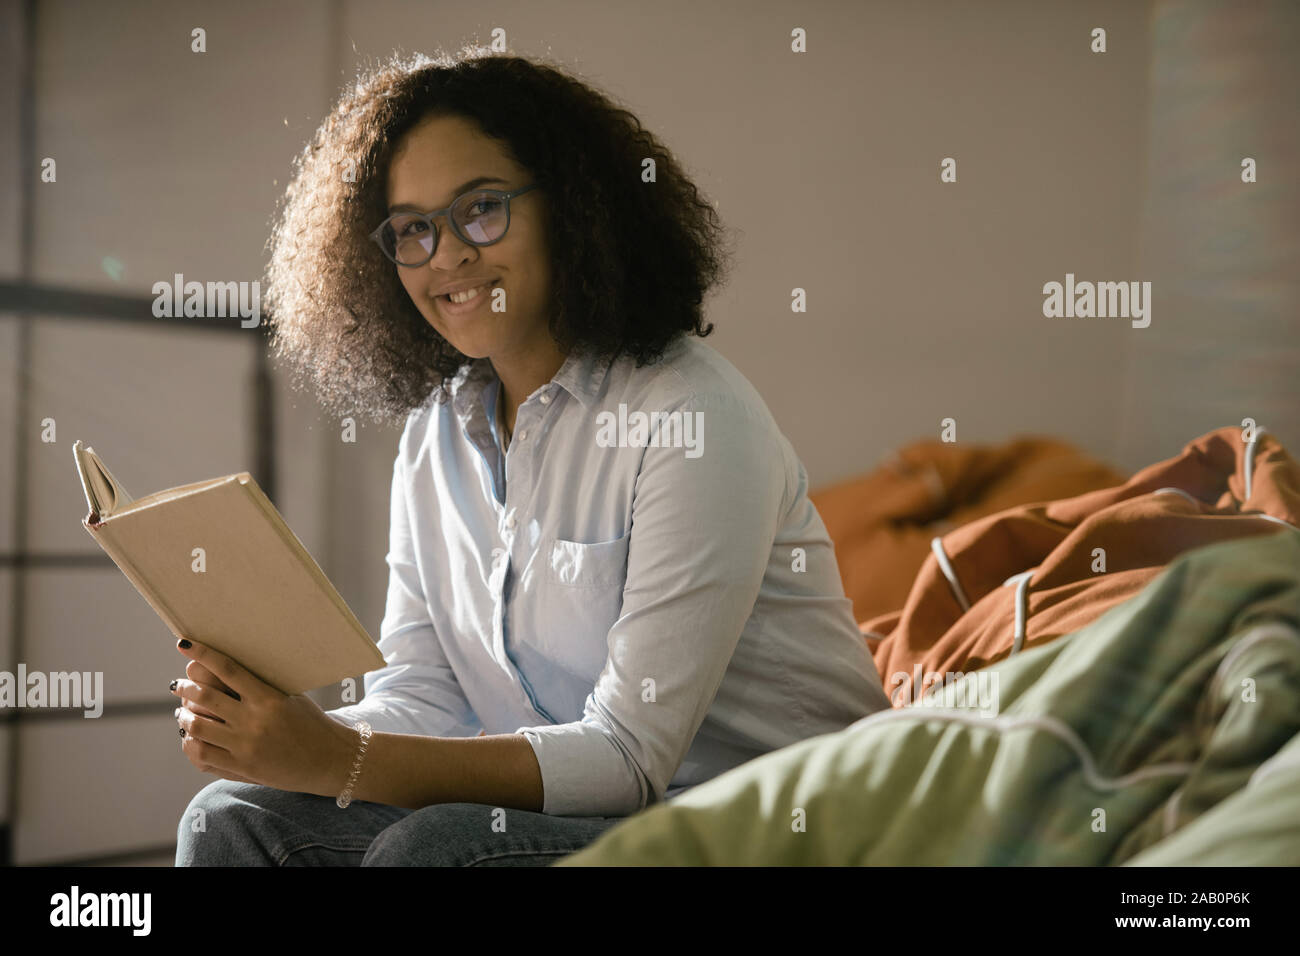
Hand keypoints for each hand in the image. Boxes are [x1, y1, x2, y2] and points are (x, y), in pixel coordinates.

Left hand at [171, 638, 354, 797]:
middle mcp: (255, 721)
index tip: (185, 645)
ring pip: (198, 726)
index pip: (228, 669)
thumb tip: (225, 670)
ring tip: (183, 711)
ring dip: (184, 716)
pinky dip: (190, 743)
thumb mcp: (291, 697)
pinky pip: (203, 755)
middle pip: (205, 697)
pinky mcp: (242, 768)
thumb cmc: (312, 723)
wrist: (329, 760)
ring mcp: (246, 746)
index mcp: (269, 698)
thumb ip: (261, 686)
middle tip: (179, 684)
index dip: (203, 654)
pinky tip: (190, 737)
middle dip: (186, 687)